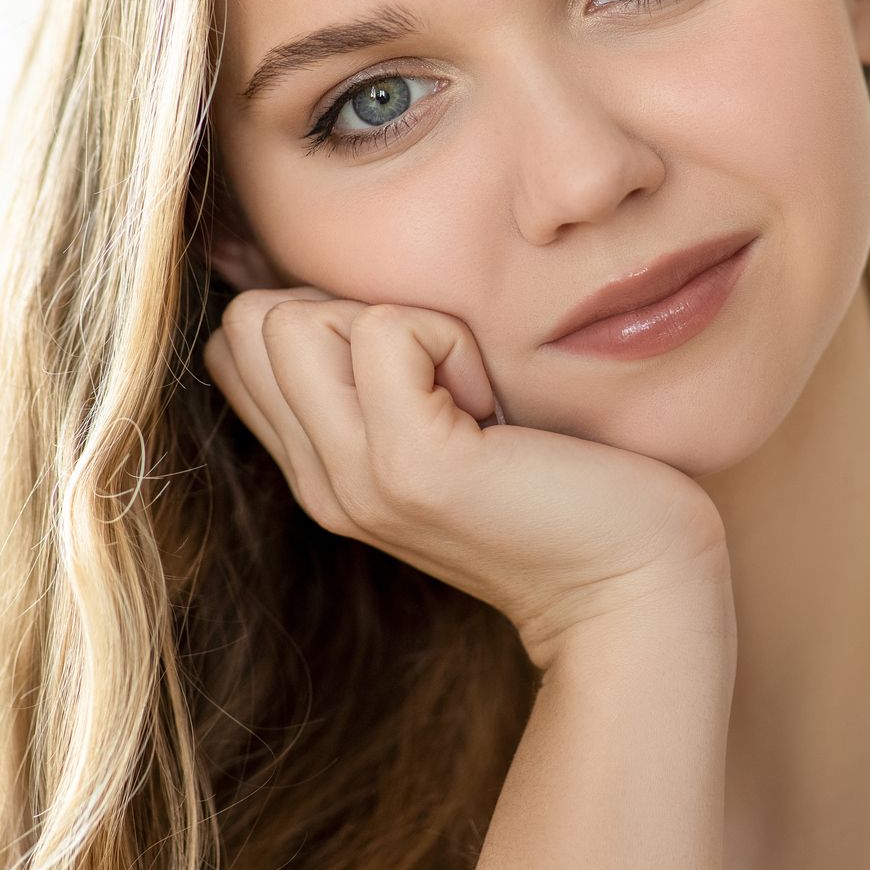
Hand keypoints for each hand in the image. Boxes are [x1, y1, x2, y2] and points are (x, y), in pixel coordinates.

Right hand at [203, 287, 731, 668]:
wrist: (633, 581)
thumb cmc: (564, 483)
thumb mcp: (443, 425)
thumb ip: (375, 378)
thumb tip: (330, 288)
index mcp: (321, 468)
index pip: (236, 343)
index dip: (321, 316)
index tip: (416, 368)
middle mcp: (320, 480)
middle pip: (252, 319)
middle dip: (351, 310)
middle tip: (446, 379)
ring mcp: (355, 479)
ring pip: (295, 317)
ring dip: (402, 324)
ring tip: (470, 394)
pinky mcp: (411, 466)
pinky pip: (388, 329)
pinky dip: (449, 339)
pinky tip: (494, 407)